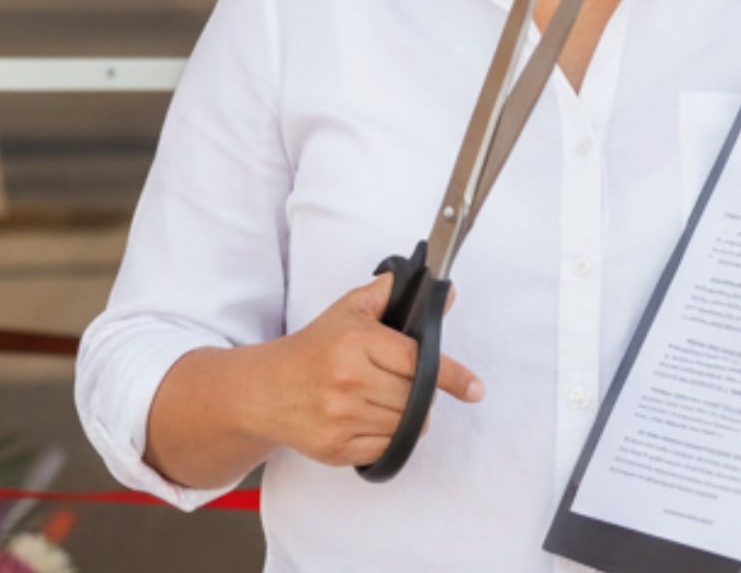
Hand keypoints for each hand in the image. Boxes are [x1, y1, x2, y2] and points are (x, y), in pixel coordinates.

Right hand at [263, 273, 482, 467]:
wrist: (267, 389)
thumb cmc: (314, 348)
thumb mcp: (350, 311)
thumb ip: (391, 296)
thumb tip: (442, 291)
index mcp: (355, 343)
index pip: (418, 362)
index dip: (451, 376)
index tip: (474, 388)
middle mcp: (348, 381)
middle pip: (415, 397)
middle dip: (421, 394)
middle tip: (408, 385)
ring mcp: (340, 418)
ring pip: (404, 426)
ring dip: (409, 417)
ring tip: (389, 401)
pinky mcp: (335, 449)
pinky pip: (386, 449)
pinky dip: (390, 438)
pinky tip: (374, 420)